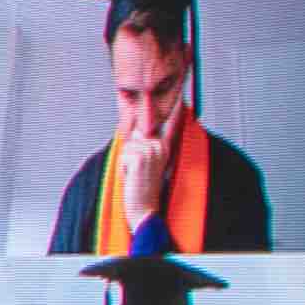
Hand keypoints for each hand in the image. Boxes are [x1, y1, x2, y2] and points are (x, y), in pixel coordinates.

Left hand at [124, 97, 178, 211]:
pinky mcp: (140, 158)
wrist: (144, 207)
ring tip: (135, 173)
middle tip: (137, 169)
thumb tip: (134, 128)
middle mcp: (161, 146)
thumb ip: (143, 143)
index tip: (182, 97)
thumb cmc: (142, 184)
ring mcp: (152, 151)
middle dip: (129, 149)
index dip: (173, 110)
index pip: (167, 124)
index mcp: (165, 146)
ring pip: (126, 144)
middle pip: (134, 132)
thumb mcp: (145, 160)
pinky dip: (122, 167)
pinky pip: (122, 155)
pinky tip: (132, 177)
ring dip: (125, 160)